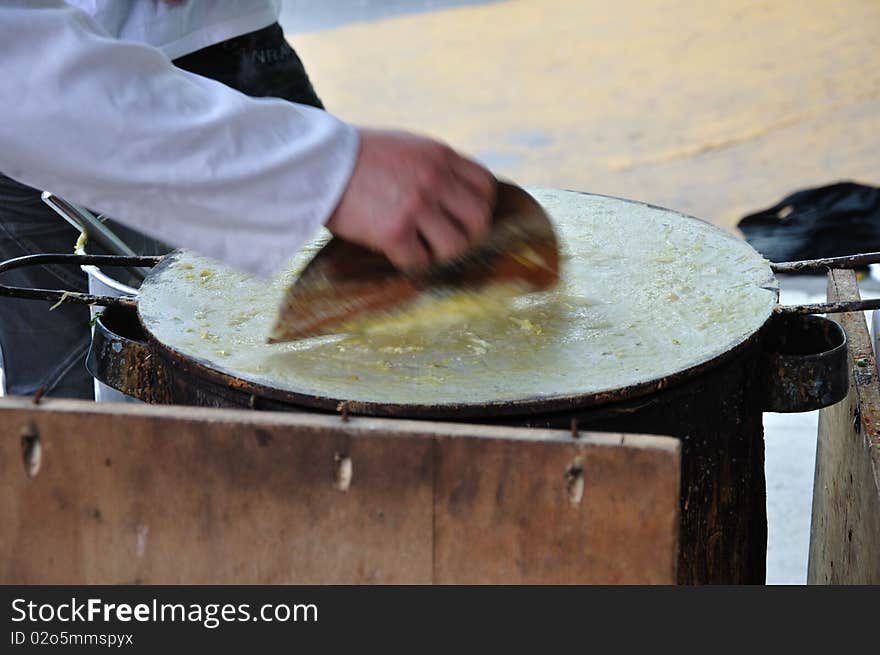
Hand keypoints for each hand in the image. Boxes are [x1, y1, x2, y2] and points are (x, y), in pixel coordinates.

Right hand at [326, 128, 495, 269]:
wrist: (315, 163)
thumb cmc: (356, 157)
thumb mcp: (406, 146)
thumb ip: (434, 166)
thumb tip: (457, 195)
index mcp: (440, 155)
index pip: (485, 187)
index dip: (478, 207)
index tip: (460, 217)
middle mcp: (434, 179)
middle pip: (478, 220)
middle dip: (468, 236)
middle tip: (447, 241)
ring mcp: (416, 205)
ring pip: (454, 246)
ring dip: (440, 253)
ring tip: (420, 247)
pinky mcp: (394, 231)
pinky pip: (420, 262)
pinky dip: (410, 262)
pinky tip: (394, 250)